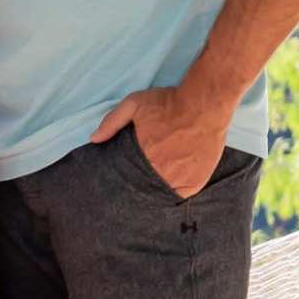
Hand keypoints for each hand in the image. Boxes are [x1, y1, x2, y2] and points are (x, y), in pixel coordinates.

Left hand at [93, 79, 232, 198]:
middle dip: (141, 182)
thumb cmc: (169, 103)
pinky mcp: (195, 181)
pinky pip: (181, 195)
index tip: (128, 173)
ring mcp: (179, 179)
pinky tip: (172, 183)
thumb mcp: (134, 104)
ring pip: (162, 192)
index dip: (128, 176)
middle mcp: (160, 171)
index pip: (129, 176)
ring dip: (158, 187)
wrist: (204, 104)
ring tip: (157, 179)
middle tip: (145, 173)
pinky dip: (176, 191)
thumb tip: (94, 139)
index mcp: (143, 156)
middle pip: (145, 185)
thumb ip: (112, 121)